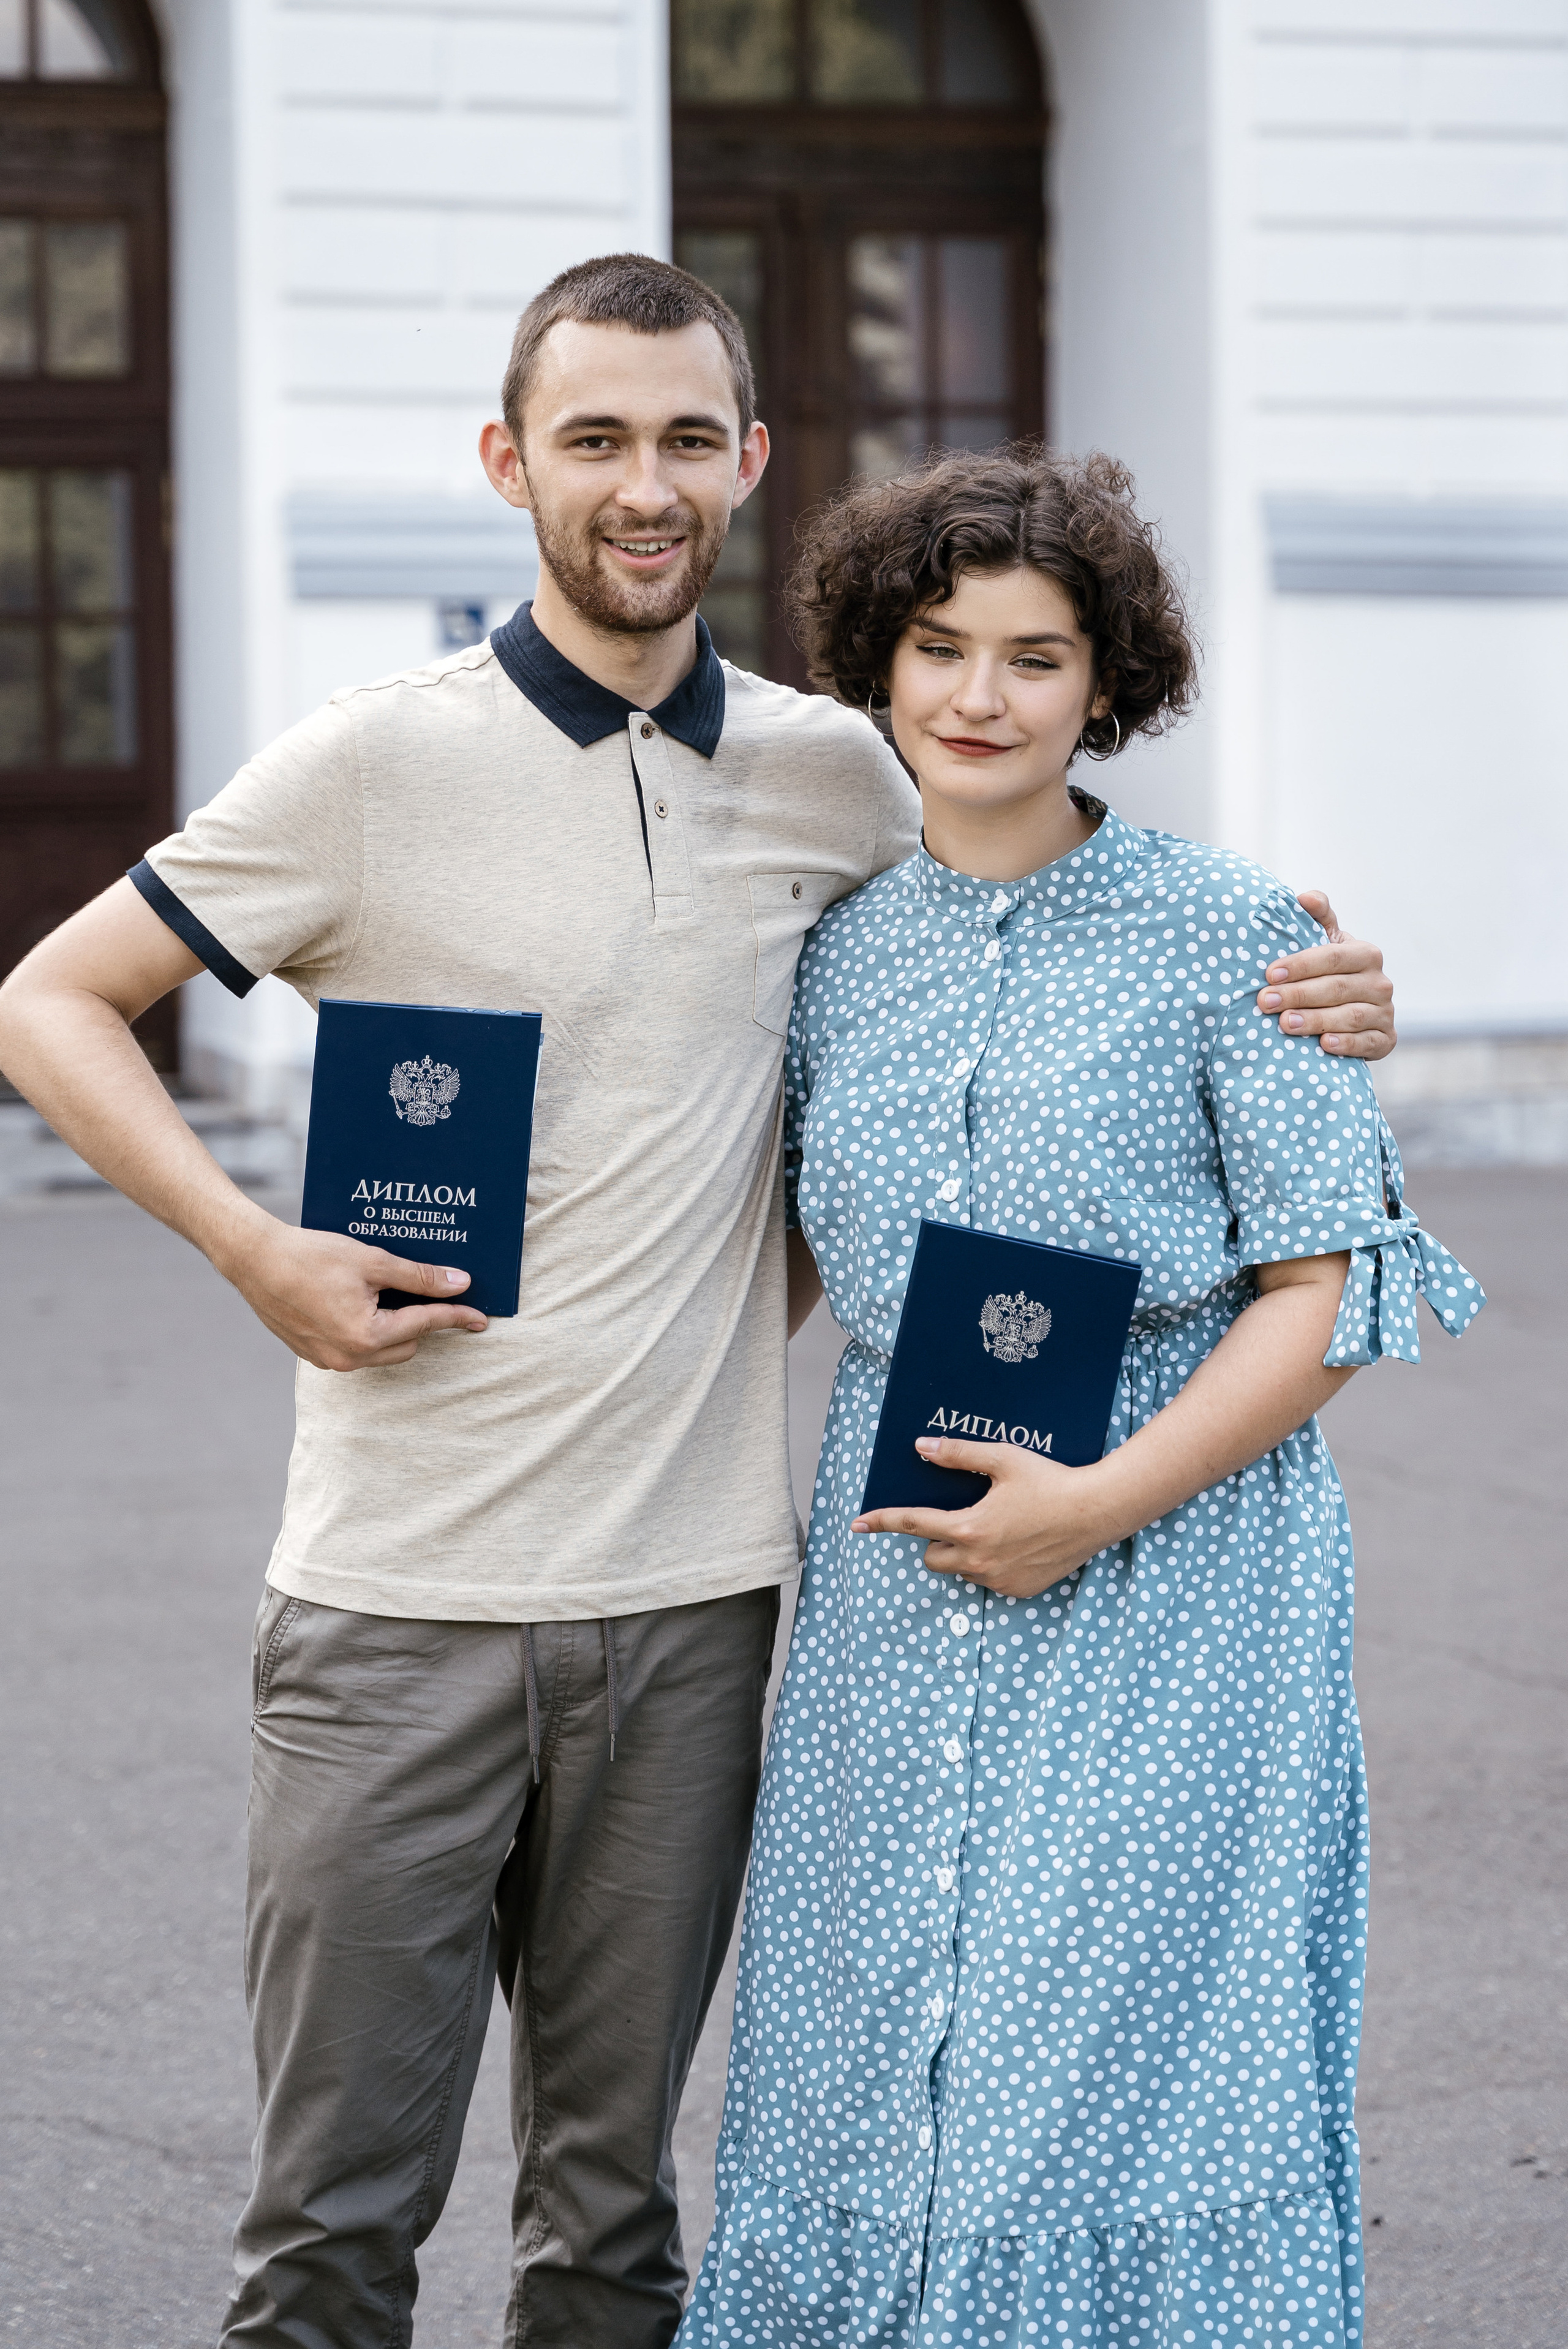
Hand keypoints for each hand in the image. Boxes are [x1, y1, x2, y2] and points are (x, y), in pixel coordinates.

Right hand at [221, 1218, 487, 1370]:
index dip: (456, 1317)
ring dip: (394, 1327)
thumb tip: (459, 1283)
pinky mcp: (312, 1354)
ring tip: (389, 1294)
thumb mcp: (372, 1261)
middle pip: (407, 1344)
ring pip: (382, 1350)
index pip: (426, 1325)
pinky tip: (360, 1301)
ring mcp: (328, 1360)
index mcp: (366, 1336)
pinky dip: (367, 1330)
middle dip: (421, 1321)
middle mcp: (348, 1358)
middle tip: (426, 1291)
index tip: (480, 1318)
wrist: (254, 1259)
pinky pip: (355, 1349)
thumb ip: (419, 1277)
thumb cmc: (311, 1256)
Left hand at [850, 1436, 1117, 1596]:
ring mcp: (999, 1580)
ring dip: (966, 1553)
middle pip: (932, 1557)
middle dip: (937, 1540)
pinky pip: (990, 1580)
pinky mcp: (1019, 1590)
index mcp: (969, 1527)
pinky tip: (1018, 1542)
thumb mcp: (1002, 1459)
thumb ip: (958, 1455)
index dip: (882, 1521)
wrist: (1096, 1511)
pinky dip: (993, 1565)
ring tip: (997, 1527)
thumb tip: (922, 1448)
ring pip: (962, 1570)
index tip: (858, 1523)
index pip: (913, 1524)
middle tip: (961, 1518)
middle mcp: (979, 1560)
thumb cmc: (1050, 1480)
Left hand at [1255, 890, 1395, 1059]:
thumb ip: (1318, 917)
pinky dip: (1347, 1044)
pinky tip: (1324, 1044)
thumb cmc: (1330, 972)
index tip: (1269, 974)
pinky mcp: (1386, 1039)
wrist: (1355, 1010)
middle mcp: (1380, 982)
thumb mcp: (1325, 942)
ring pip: (1351, 1016)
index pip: (1332, 957)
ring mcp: (1385, 1012)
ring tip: (1285, 1023)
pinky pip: (1369, 1043)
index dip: (1300, 965)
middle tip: (1265, 1001)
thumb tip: (1303, 898)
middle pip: (1337, 988)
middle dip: (1298, 994)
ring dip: (1316, 1020)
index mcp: (1365, 954)